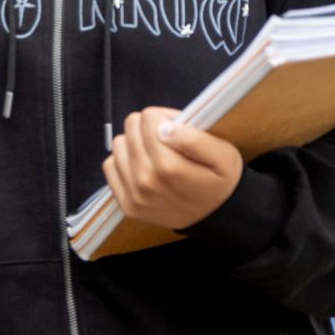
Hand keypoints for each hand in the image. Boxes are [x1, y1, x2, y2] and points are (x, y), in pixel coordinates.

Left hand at [103, 108, 244, 229]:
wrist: (217, 217)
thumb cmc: (220, 182)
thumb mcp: (223, 155)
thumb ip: (195, 139)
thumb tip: (164, 128)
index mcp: (169, 167)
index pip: (148, 118)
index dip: (165, 117)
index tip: (178, 129)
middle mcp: (146, 181)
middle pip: (131, 128)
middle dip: (150, 128)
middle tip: (168, 140)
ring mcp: (134, 195)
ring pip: (119, 144)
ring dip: (135, 143)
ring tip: (156, 153)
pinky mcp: (127, 205)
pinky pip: (110, 167)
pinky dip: (124, 161)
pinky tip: (143, 165)